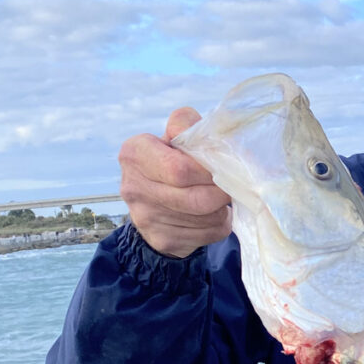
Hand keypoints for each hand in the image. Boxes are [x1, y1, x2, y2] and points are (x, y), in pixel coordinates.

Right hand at [119, 107, 231, 257]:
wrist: (156, 201)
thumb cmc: (173, 159)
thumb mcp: (176, 136)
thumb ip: (187, 125)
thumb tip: (210, 137)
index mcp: (134, 153)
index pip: (179, 169)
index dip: (208, 171)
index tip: (220, 167)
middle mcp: (133, 186)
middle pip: (195, 198)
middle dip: (221, 192)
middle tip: (230, 185)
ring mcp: (144, 218)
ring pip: (205, 218)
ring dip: (222, 208)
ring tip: (221, 198)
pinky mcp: (161, 239)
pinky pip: (207, 234)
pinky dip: (220, 224)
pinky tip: (214, 214)